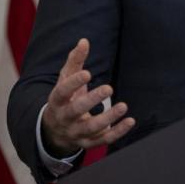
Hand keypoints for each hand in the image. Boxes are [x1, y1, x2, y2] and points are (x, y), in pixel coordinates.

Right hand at [41, 38, 134, 156]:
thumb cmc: (64, 98)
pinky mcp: (88, 142)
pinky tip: (130, 121)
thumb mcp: (65, 80)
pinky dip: (117, 132)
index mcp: (57, 101)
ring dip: (108, 119)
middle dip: (91, 100)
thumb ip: (75, 61)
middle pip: (75, 111)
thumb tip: (84, 41)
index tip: (88, 73)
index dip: (73, 83)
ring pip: (91, 128)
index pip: (62, 92)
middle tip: (109, 88)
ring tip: (123, 106)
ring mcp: (76, 132)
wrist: (54, 131)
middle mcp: (64, 118)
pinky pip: (103, 140)